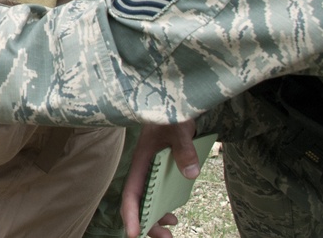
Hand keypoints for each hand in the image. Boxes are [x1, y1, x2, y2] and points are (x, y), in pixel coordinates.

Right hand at [121, 120, 198, 237]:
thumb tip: (191, 173)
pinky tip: (173, 213)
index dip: (131, 213)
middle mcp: (143, 168)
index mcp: (141, 160)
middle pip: (138, 201)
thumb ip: (184, 149)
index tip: (134, 233)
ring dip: (155, 217)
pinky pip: (158, 192)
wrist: (170, 99)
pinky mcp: (161, 167)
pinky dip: (163, 206)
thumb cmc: (168, 110)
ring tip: (170, 231)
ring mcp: (151, 169)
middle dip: (146, 222)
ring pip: (148, 199)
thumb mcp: (177, 127)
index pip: (131, 191)